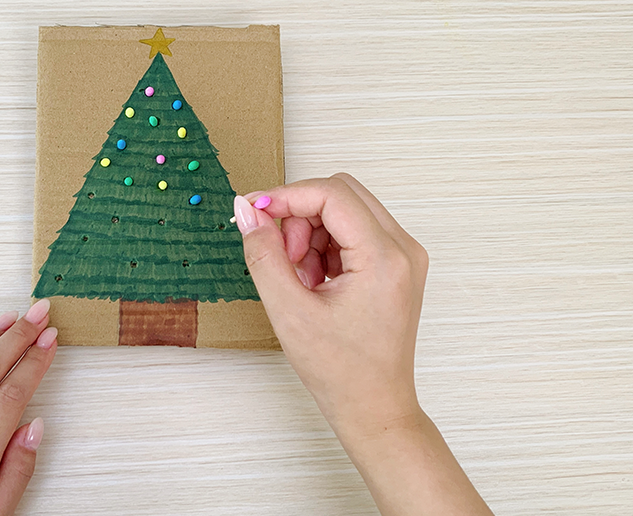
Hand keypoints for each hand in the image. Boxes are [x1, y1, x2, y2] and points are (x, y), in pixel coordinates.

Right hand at [234, 174, 491, 515]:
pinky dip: (324, 246)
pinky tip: (313, 282)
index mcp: (384, 257)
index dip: (286, 196)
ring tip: (298, 278)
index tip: (253, 211)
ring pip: (345, 211)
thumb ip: (263, 254)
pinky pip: (353, 232)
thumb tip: (247, 211)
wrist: (374, 407)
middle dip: (299, 215)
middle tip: (279, 255)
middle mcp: (403, 249)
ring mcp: (403, 256)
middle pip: (341, 194)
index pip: (331, 194)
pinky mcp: (395, 265)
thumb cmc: (340, 371)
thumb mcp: (289, 311)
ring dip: (310, 233)